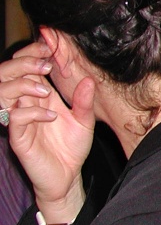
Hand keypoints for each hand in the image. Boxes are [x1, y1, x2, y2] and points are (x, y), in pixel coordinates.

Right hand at [2, 41, 93, 222]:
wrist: (67, 176)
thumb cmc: (72, 147)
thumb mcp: (84, 121)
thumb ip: (84, 101)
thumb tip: (89, 79)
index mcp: (40, 97)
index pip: (28, 69)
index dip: (34, 55)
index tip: (49, 48)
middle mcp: (26, 105)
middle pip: (9, 74)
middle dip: (24, 65)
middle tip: (45, 66)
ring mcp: (20, 121)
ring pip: (5, 93)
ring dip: (25, 86)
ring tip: (46, 93)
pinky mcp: (18, 138)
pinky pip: (16, 118)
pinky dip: (32, 112)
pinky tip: (51, 116)